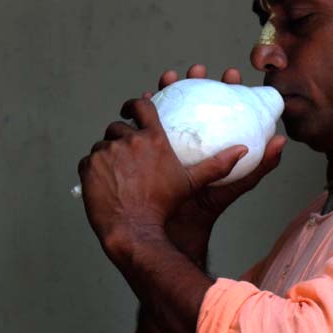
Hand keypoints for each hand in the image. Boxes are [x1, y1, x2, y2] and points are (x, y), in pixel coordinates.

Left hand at [77, 94, 248, 260]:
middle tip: (124, 151)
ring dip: (107, 154)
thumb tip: (244, 150)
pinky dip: (94, 169)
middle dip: (120, 136)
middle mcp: (129, 140)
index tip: (133, 109)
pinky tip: (102, 181)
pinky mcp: (89, 165)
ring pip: (103, 145)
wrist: (133, 228)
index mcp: (153, 139)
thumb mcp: (192, 183)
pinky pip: (88, 161)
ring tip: (114, 170)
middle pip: (119, 127)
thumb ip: (218, 165)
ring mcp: (106, 152)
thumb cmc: (165, 206)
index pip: (142, 106)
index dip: (136, 104)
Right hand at [156, 64, 286, 264]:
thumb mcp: (234, 185)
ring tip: (168, 78)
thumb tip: (281, 141)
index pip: (220, 108)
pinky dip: (140, 111)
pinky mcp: (144, 150)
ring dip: (165, 89)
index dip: (226, 88)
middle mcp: (188, 139)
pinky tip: (142, 100)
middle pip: (190, 101)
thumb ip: (258, 167)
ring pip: (164, 108)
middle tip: (197, 70)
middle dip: (193, 81)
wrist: (173, 229)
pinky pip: (141, 126)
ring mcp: (165, 142)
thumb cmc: (205, 208)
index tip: (231, 74)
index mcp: (210, 142)